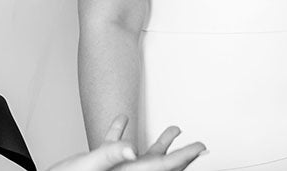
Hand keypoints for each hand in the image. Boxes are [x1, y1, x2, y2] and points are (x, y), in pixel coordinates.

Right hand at [49, 116, 205, 170]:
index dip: (185, 156)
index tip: (202, 146)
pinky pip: (114, 151)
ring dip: (155, 143)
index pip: (162, 167)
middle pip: (158, 165)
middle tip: (197, 145)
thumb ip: (108, 155)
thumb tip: (131, 149)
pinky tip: (122, 121)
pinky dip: (120, 135)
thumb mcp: (85, 167)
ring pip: (140, 158)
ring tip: (172, 130)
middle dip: (177, 153)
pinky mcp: (96, 168)